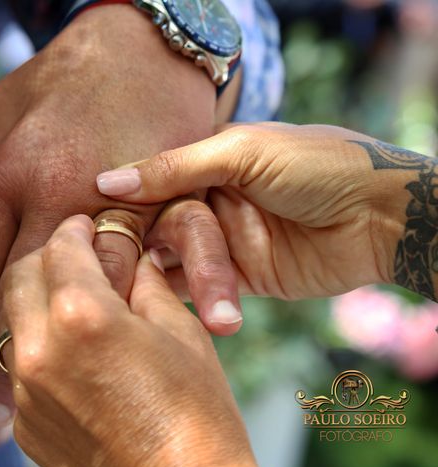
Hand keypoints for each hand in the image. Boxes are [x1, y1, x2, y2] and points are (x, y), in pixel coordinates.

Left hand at [0, 5, 227, 420]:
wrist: (145, 51)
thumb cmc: (62, 83)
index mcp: (9, 174)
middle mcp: (56, 194)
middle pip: (21, 296)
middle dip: (2, 357)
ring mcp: (114, 201)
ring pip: (83, 293)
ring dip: (65, 347)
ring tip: (45, 394)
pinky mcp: (165, 203)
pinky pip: (144, 271)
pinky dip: (128, 312)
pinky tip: (111, 349)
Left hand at [0, 215, 260, 466]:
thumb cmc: (195, 414)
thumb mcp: (180, 330)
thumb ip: (146, 283)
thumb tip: (132, 258)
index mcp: (83, 315)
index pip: (60, 247)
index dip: (75, 229)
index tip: (84, 227)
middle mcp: (41, 349)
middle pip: (20, 276)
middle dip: (45, 258)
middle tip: (74, 259)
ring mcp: (26, 391)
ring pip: (12, 320)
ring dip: (36, 302)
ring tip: (72, 306)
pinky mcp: (25, 423)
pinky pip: (17, 367)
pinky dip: (38, 347)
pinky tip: (71, 354)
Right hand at [96, 122, 412, 299]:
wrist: (381, 214)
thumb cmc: (317, 165)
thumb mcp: (243, 153)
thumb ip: (176, 167)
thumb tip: (107, 182)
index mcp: (206, 161)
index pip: (148, 184)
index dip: (124, 205)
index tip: (91, 226)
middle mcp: (209, 200)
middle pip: (159, 226)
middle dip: (147, 246)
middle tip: (120, 269)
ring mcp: (224, 241)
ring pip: (176, 260)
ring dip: (168, 277)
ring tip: (174, 298)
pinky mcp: (242, 279)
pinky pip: (201, 289)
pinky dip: (185, 298)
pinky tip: (164, 306)